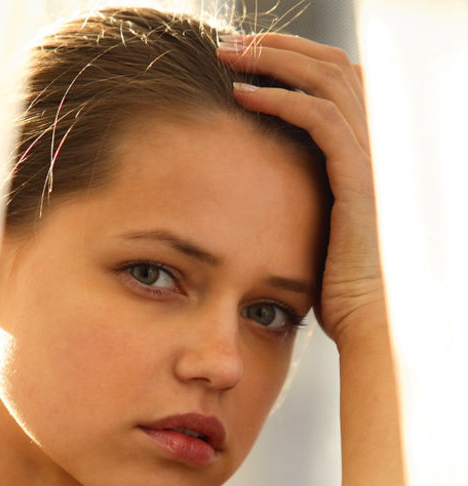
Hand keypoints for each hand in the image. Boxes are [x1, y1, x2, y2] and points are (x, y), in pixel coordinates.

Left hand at [217, 34, 382, 342]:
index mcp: (365, 152)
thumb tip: (264, 185)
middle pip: (332, 67)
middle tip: (231, 45)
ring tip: (229, 56)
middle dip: (279, 48)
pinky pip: (319, 119)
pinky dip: (280, 100)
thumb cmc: (339, 287)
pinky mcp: (358, 178)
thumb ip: (303, 194)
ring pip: (326, 81)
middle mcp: (375, 144)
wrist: (369, 321)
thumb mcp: (317, 227)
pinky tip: (244, 96)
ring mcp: (371, 159)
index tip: (247, 63)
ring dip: (274, 61)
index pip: (336, 83)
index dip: (295, 62)